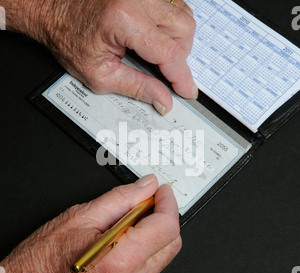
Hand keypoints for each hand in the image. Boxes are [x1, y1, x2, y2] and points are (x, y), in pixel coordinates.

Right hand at [0, 175, 181, 272]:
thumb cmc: (40, 263)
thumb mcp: (80, 218)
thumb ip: (121, 199)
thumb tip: (145, 186)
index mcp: (119, 261)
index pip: (166, 227)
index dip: (168, 203)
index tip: (162, 191)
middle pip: (171, 243)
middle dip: (166, 216)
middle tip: (150, 200)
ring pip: (162, 257)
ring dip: (155, 232)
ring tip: (133, 219)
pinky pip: (148, 269)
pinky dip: (145, 248)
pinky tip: (127, 238)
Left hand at [3, 0, 196, 114]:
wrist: (53, 11)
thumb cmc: (69, 39)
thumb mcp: (100, 75)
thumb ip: (137, 88)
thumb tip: (162, 99)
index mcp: (123, 19)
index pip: (168, 52)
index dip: (182, 76)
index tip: (187, 90)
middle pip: (183, 31)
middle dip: (180, 58)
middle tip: (165, 73)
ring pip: (183, 16)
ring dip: (178, 42)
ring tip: (158, 55)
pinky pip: (174, 5)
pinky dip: (173, 26)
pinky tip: (158, 38)